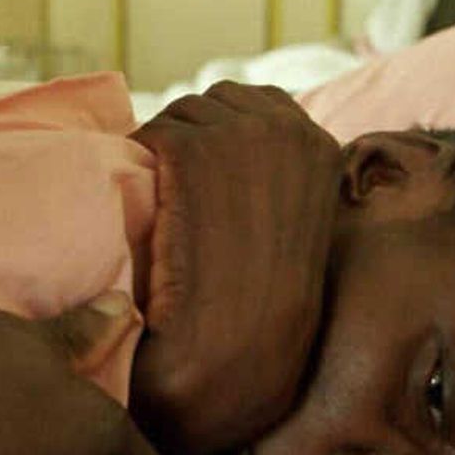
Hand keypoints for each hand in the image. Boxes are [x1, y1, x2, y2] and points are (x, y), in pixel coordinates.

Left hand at [129, 82, 343, 454]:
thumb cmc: (263, 306)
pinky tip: (146, 211)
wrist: (235, 352)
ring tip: (164, 210)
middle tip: (176, 197)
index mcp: (317, 144)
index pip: (258, 102)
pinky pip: (147, 135)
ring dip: (161, 154)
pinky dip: (137, 167)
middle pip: (213, 102)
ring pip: (176, 116)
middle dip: (190, 138)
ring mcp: (239, 134)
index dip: (223, 135)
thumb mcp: (293, 223)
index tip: (208, 178)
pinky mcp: (192, 148)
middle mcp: (284, 127)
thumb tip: (235, 138)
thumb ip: (277, 173)